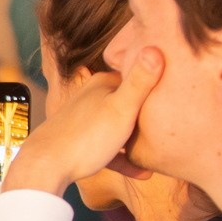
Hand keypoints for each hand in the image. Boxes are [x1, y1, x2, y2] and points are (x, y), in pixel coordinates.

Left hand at [6, 49, 162, 197]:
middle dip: (148, 114)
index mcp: (102, 84)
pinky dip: (123, 160)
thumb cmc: (86, 136)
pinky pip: (107, 150)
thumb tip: (155, 47)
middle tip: (172, 125)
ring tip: (159, 153)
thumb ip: (140, 82)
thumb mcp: (121, 108)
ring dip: (138, 142)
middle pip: (128, 103)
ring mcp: (84, 120)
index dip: (156, 84)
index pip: (135, 76)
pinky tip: (142, 173)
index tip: (176, 93)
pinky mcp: (79, 143)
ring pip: (118, 128)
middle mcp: (91, 97)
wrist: (45, 166)